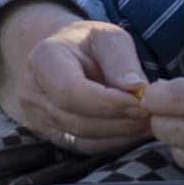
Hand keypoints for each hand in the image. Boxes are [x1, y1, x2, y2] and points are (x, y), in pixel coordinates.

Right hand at [0, 6, 157, 150]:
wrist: (62, 54)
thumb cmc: (87, 43)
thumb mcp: (107, 37)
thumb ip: (121, 60)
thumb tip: (138, 88)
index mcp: (43, 59)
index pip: (71, 91)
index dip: (108, 103)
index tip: (141, 102)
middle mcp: (33, 92)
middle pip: (76, 120)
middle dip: (119, 121)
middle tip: (151, 115)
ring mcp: (36, 118)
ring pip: (81, 139)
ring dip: (119, 135)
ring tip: (146, 123)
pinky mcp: (48, 136)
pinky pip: (82, 147)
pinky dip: (111, 143)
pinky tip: (132, 132)